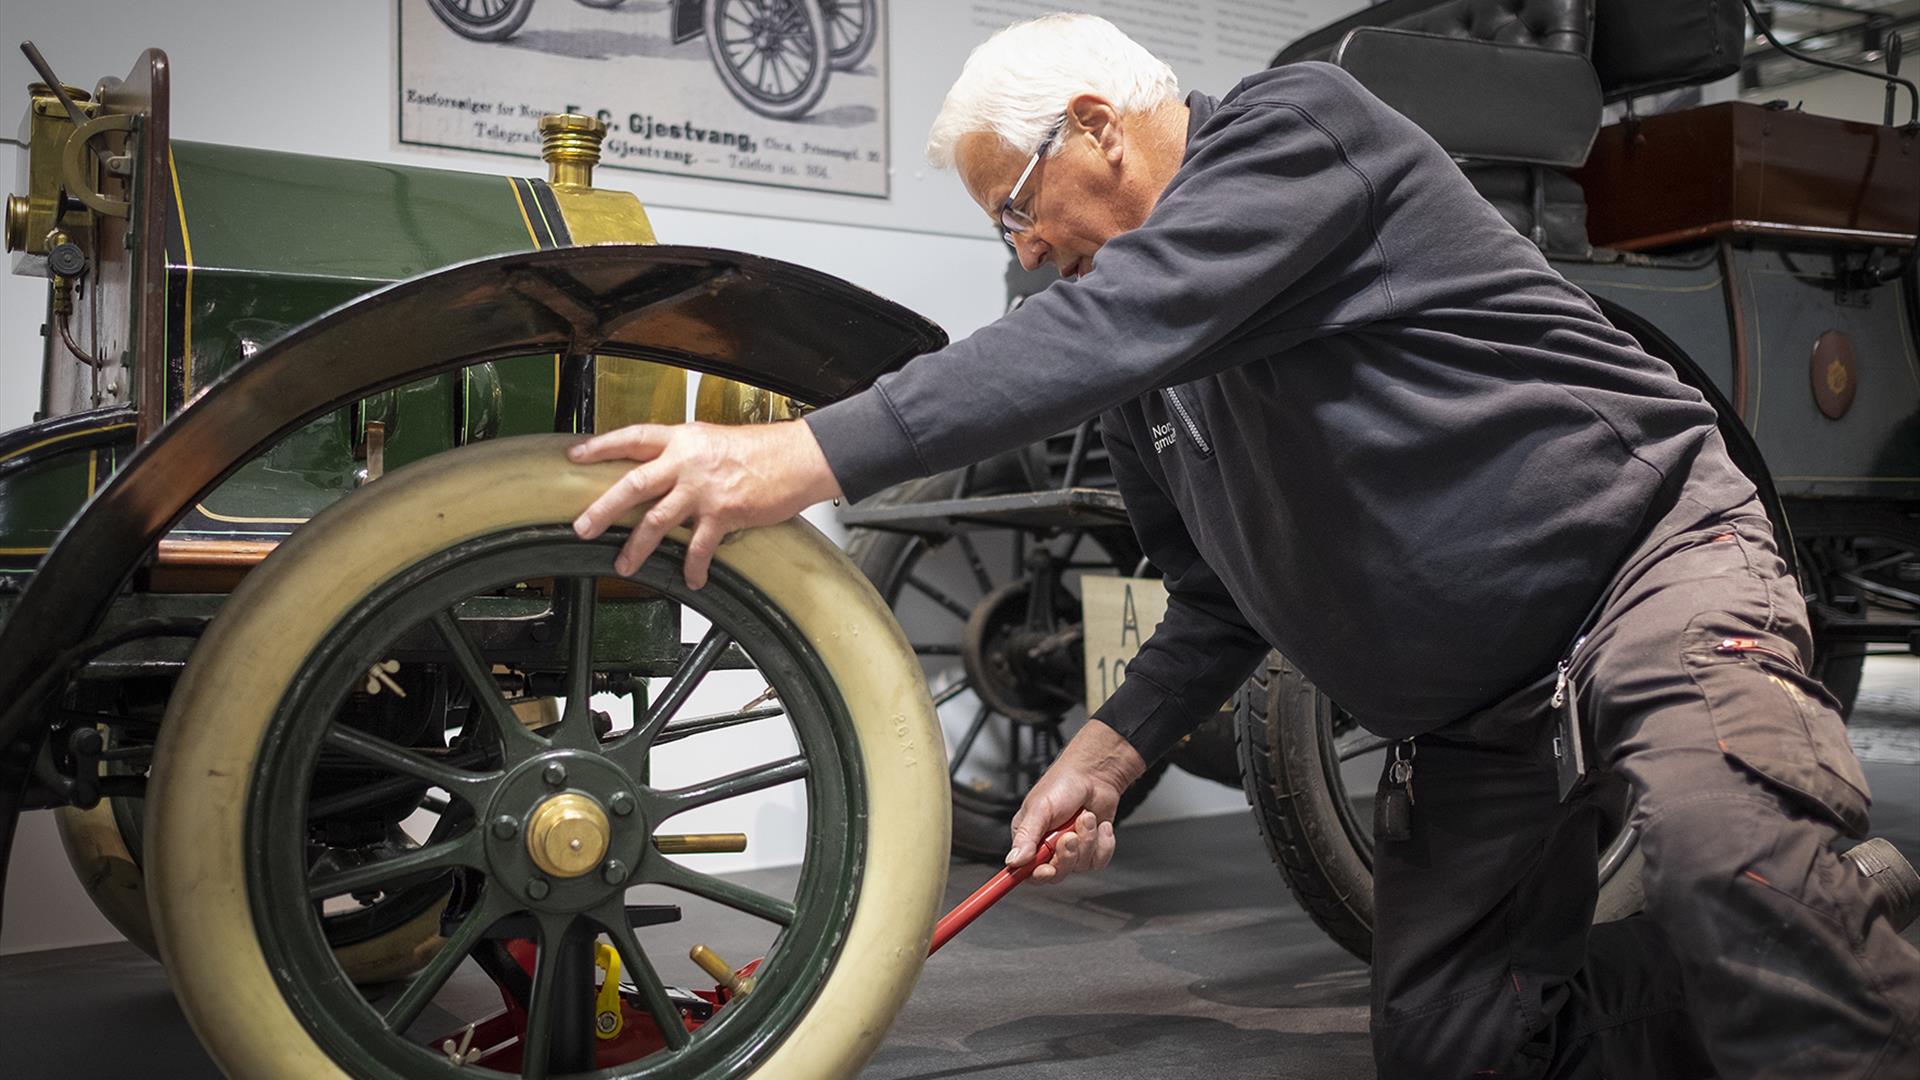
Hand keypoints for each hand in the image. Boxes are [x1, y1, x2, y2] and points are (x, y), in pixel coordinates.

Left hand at [569, 421, 842, 586]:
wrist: (799, 458)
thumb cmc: (765, 450)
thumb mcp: (715, 440)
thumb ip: (686, 454)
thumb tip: (666, 470)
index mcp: (683, 439)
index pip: (632, 437)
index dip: (601, 446)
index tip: (576, 456)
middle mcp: (687, 462)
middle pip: (633, 484)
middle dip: (604, 508)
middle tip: (583, 526)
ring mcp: (703, 489)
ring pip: (657, 520)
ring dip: (637, 546)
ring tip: (623, 564)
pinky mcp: (723, 513)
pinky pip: (699, 546)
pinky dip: (694, 566)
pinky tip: (692, 579)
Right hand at [1006, 719, 1148, 883]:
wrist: (1095, 774)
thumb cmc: (1063, 784)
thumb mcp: (1040, 809)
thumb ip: (1026, 836)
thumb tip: (1013, 861)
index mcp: (1029, 838)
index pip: (1026, 871)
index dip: (1037, 875)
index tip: (1047, 869)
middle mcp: (1048, 847)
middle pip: (1056, 872)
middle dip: (1067, 855)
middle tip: (1070, 835)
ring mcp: (1072, 850)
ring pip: (1080, 866)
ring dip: (1087, 841)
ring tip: (1085, 818)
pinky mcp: (1092, 849)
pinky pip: (1099, 861)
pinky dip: (1103, 843)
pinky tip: (1100, 825)